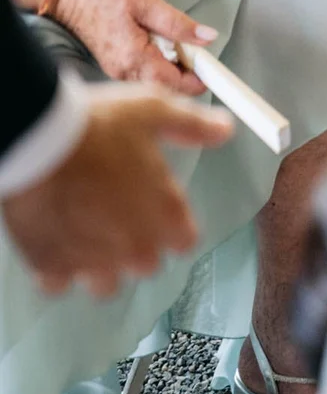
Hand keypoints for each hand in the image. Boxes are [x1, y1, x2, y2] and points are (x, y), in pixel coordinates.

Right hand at [2, 83, 231, 295]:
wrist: (36, 139)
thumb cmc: (94, 126)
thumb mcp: (151, 110)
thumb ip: (191, 124)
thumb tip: (223, 130)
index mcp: (165, 214)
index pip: (185, 241)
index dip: (172, 225)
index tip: (157, 209)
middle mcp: (134, 247)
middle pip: (147, 264)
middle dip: (135, 244)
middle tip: (116, 211)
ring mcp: (92, 262)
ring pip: (106, 283)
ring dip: (100, 262)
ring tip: (86, 229)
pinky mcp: (51, 267)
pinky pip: (60, 282)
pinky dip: (58, 266)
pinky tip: (55, 237)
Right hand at [55, 0, 215, 92]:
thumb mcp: (146, 2)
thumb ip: (178, 24)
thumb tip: (208, 38)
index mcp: (134, 59)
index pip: (176, 85)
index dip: (198, 79)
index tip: (210, 65)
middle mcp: (125, 73)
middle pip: (168, 89)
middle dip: (187, 74)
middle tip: (193, 49)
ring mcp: (119, 73)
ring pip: (157, 83)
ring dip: (174, 69)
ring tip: (175, 43)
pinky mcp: (117, 68)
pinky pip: (146, 75)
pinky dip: (160, 65)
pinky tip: (159, 45)